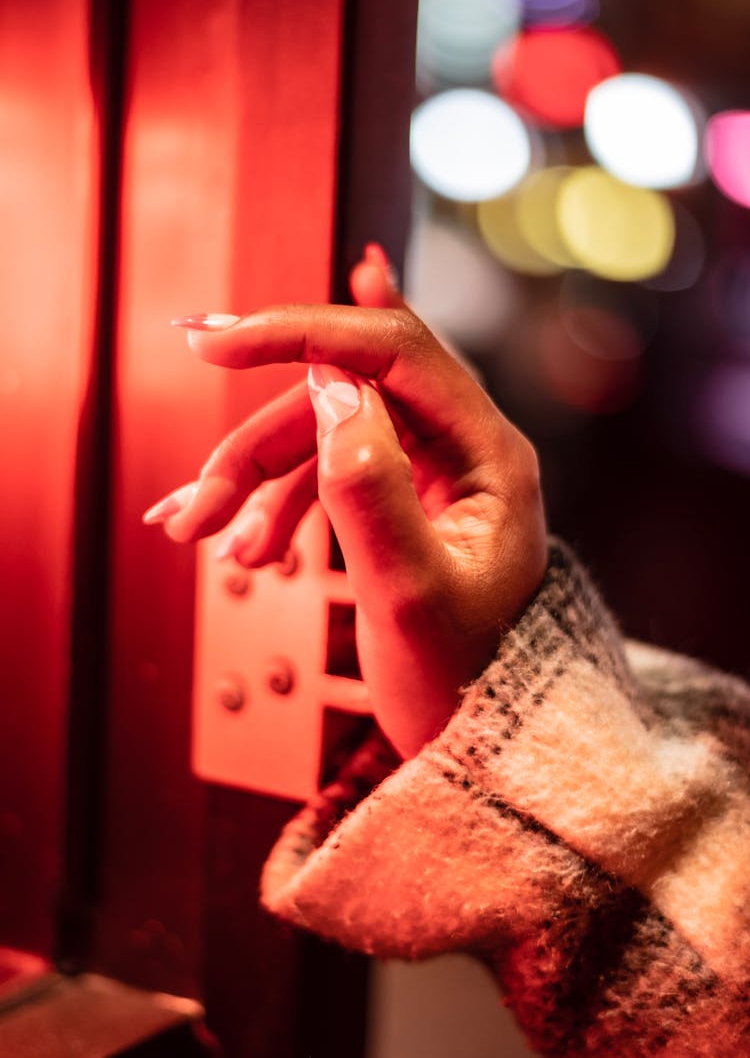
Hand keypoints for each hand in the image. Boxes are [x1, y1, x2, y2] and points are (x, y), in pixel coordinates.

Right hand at [144, 248, 546, 757]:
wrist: (484, 743)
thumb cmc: (463, 681)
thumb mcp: (408, 595)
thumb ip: (369, 488)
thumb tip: (331, 385)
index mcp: (489, 453)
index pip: (391, 349)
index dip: (299, 333)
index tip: (217, 343)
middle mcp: (463, 448)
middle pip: (342, 397)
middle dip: (257, 448)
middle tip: (196, 508)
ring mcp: (432, 471)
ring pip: (323, 436)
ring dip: (255, 482)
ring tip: (204, 539)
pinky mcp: (403, 498)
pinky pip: (326, 474)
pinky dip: (276, 504)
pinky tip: (245, 547)